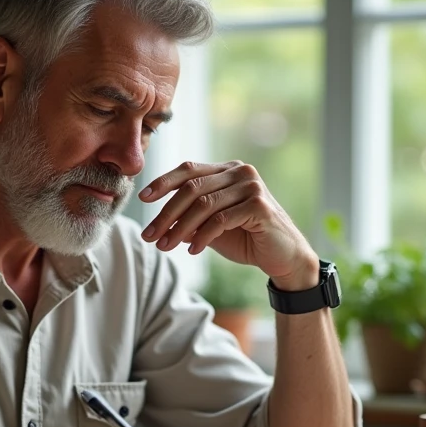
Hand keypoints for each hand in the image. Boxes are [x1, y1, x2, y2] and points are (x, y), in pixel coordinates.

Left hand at [139, 161, 318, 290]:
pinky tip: (192, 250)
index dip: (163, 182)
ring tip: (165, 246)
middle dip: (166, 213)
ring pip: (204, 204)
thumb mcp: (212, 226)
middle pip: (192, 188)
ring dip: (179, 228)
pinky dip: (202, 236)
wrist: (282, 257)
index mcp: (227, 170)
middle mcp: (240, 172)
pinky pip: (221, 219)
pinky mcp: (259, 205)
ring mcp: (251, 186)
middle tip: (149, 235)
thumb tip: (158, 221)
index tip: (143, 199)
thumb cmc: (247, 238)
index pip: (189, 169)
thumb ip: (191, 217)